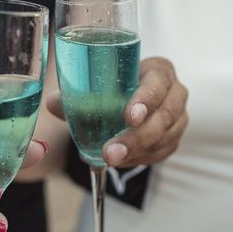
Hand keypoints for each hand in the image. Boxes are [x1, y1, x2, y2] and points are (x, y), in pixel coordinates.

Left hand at [47, 56, 187, 167]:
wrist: (129, 98)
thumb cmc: (114, 86)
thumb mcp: (97, 84)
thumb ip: (75, 93)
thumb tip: (54, 103)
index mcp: (158, 70)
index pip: (159, 81)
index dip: (146, 99)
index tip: (129, 116)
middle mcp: (175, 92)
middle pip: (165, 115)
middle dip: (137, 137)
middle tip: (111, 152)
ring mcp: (178, 116)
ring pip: (165, 137)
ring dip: (137, 152)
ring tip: (111, 160)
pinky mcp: (174, 137)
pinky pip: (162, 152)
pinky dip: (141, 159)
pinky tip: (121, 162)